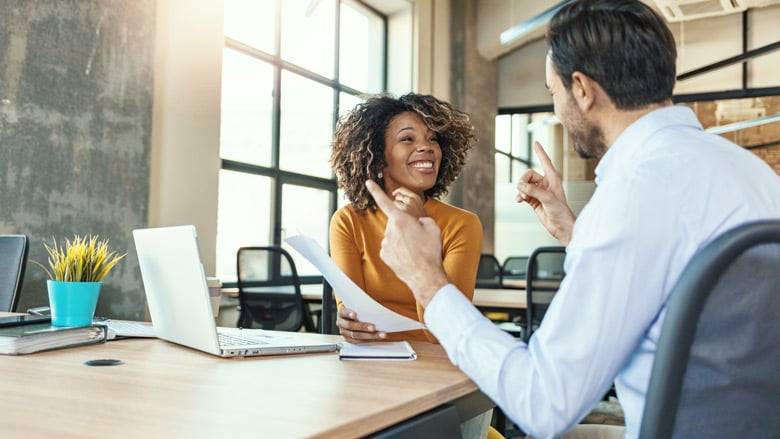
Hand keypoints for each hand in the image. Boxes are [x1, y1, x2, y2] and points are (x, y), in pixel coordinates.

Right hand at [336, 307, 385, 342]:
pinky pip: (358, 341)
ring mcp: (344, 332)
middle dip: (363, 327)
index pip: (344, 313)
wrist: (349, 318)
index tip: (355, 314)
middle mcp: (341, 323)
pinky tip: (376, 338)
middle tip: (373, 327)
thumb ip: (361, 307)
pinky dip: (368, 340)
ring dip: (370, 336)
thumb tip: (375, 308)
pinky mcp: (349, 339)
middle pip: (351, 326)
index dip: (349, 314)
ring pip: (356, 336)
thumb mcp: (354, 307)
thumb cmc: (354, 311)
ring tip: (380, 334)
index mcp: (341, 313)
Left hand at [365, 180, 449, 306]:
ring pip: (393, 236)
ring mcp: (385, 243)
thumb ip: (422, 219)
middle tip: (417, 237)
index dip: (376, 190)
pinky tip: (408, 256)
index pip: (385, 201)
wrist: (425, 275)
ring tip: (415, 249)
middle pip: (395, 222)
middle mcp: (390, 230)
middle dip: (404, 226)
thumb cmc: (430, 251)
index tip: (368, 182)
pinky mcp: (384, 255)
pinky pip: (390, 247)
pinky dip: (398, 250)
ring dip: (401, 239)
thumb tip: (417, 223)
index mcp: (401, 219)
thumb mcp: (432, 227)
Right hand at [516, 141, 575, 244]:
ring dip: (521, 190)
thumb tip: (520, 186)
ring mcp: (539, 192)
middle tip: (523, 191)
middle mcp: (546, 183)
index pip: (545, 161)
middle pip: (528, 175)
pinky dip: (519, 196)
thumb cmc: (561, 212)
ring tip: (522, 198)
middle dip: (523, 182)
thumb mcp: (548, 199)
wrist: (561, 227)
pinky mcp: (534, 200)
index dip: (540, 151)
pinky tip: (519, 201)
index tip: (536, 142)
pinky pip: (523, 194)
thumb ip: (533, 191)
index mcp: (553, 178)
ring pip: (524, 185)